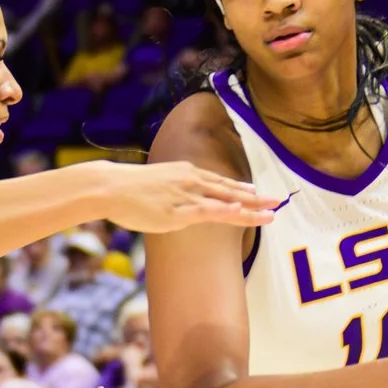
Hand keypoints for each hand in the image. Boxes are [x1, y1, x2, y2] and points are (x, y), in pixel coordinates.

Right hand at [101, 162, 282, 235]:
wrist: (110, 186)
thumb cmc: (129, 189)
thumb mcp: (157, 185)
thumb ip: (174, 192)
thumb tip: (180, 204)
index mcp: (187, 174)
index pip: (220, 183)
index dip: (241, 190)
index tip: (258, 194)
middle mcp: (191, 182)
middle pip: (230, 191)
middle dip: (255, 198)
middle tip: (277, 201)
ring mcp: (185, 196)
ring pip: (224, 202)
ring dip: (249, 208)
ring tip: (271, 212)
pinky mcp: (176, 211)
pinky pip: (206, 211)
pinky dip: (224, 210)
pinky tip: (239, 211)